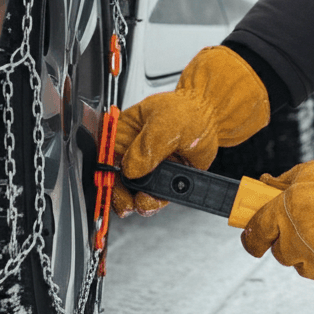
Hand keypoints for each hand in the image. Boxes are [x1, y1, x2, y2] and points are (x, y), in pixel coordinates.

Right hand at [111, 46, 269, 216]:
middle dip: (121, 196)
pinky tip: (161, 197)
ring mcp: (145, 168)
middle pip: (114, 181)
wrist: (209, 118)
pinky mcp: (160, 180)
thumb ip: (148, 146)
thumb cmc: (186, 111)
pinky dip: (156, 202)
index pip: (104, 158)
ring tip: (150, 199)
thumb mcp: (165, 122)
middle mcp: (130, 152)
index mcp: (121, 133)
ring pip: (132, 194)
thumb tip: (131, 169)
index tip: (111, 187)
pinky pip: (152, 197)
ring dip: (139, 201)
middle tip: (130, 202)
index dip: (105, 175)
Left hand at [241, 111, 313, 287]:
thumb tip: (265, 182)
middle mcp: (293, 243)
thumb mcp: (304, 173)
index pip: (254, 236)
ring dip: (311, 256)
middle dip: (288, 243)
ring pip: (304, 267)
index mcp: (280, 217)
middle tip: (306, 228)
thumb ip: (281, 183)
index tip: (255, 240)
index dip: (253, 238)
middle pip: (280, 254)